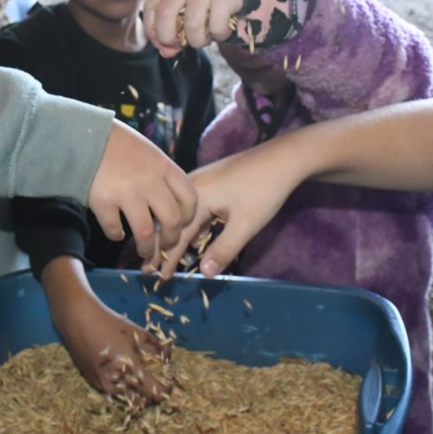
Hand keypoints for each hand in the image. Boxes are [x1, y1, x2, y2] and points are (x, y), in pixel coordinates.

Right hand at [43, 258, 170, 402]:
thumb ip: (159, 348)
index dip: (166, 389)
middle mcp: (117, 385)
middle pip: (142, 399)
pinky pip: (112, 390)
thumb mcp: (139, 333)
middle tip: (153, 377)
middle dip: (150, 391)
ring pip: (125, 396)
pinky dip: (120, 384)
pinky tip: (120, 369)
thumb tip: (169, 358)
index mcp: (132, 373)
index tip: (168, 381)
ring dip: (134, 389)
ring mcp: (102, 386)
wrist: (78, 320)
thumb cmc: (110, 324)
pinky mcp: (92, 382)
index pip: (157, 393)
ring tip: (136, 373)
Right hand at [88, 120, 196, 259]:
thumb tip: (169, 203)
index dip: (189, 216)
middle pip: (172, 220)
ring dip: (146, 247)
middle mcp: (149, 181)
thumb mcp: (148, 151)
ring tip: (144, 251)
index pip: (189, 197)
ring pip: (146, 233)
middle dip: (171, 239)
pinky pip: (115, 230)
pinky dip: (116, 235)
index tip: (182, 223)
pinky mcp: (103, 202)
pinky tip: (117, 234)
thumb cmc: (116, 143)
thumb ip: (160, 174)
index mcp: (163, 166)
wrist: (83, 135)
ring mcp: (126, 193)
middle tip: (165, 245)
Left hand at [142, 0, 245, 57]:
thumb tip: (165, 52)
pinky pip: (216, 27)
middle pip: (165, 15)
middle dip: (169, 38)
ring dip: (197, 41)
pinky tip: (222, 31)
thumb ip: (173, 33)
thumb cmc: (206, 4)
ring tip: (205, 39)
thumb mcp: (186, 14)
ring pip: (192, 25)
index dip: (152, 31)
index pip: (150, 7)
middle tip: (180, 46)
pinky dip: (219, 36)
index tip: (161, 44)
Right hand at [151, 141, 307, 279]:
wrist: (284, 157)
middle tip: (148, 267)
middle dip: (162, 246)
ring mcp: (202, 181)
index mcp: (196, 197)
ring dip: (174, 236)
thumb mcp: (246, 225)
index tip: (156, 276)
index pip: (177, 234)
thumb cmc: (264, 190)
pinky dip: (188, 224)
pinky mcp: (212, 180)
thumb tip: (204, 274)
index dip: (167, 258)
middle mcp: (192, 187)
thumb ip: (223, 249)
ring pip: (182, 214)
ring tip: (164, 254)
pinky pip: (193, 207)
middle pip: (173, 222)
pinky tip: (188, 234)